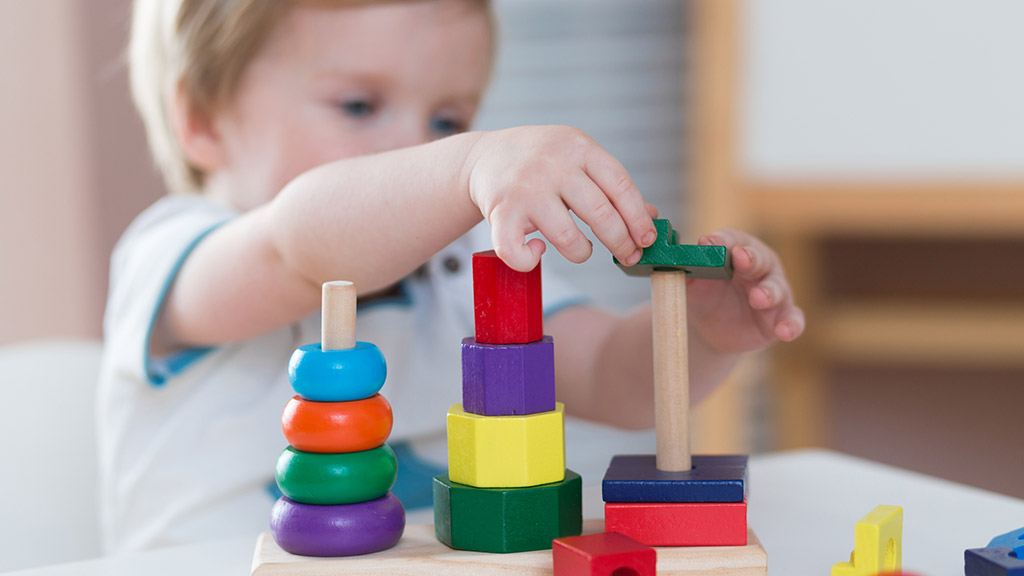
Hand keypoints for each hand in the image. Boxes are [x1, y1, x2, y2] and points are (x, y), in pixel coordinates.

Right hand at [464, 125, 658, 271]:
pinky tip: (537, 251)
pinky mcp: (501, 212)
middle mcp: (553, 165)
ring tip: (581, 249)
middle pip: (601, 214)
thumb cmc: (540, 162)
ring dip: (582, 253)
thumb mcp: (578, 159)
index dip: (638, 218)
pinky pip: (519, 252)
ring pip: (568, 239)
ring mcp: (526, 189)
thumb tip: (651, 216)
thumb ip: (612, 185)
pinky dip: (531, 261)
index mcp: (578, 148)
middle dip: (621, 243)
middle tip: (628, 256)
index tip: (647, 240)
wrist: (483, 157)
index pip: (621, 185)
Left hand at [686, 229, 804, 354]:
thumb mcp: (694, 284)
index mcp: (738, 251)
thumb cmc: (705, 295)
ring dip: (769, 292)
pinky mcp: (781, 317)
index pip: (734, 240)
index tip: (709, 242)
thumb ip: (689, 274)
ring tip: (758, 298)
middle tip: (741, 259)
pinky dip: (791, 325)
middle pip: (760, 259)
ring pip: (777, 289)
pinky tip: (785, 332)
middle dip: (751, 259)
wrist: (712, 328)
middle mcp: (761, 267)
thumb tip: (678, 263)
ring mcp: (774, 292)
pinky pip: (793, 319)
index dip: (723, 240)